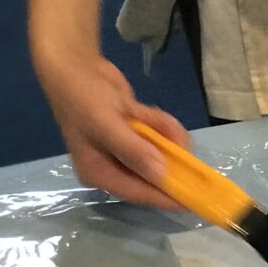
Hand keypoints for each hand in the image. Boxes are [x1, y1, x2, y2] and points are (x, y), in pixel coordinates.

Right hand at [36, 50, 190, 208]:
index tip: (191, 201)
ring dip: (168, 137)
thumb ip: (133, 151)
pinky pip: (156, 132)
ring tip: (169, 125)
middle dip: (171, 161)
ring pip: (157, 150)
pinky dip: (162, 124)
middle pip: (150, 173)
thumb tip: (160, 175)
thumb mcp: (106, 126)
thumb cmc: (83, 98)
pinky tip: (157, 114)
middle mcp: (112, 164)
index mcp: (99, 172)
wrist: (76, 66)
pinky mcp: (132, 128)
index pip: (137, 191)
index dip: (164, 197)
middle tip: (190, 154)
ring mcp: (123, 145)